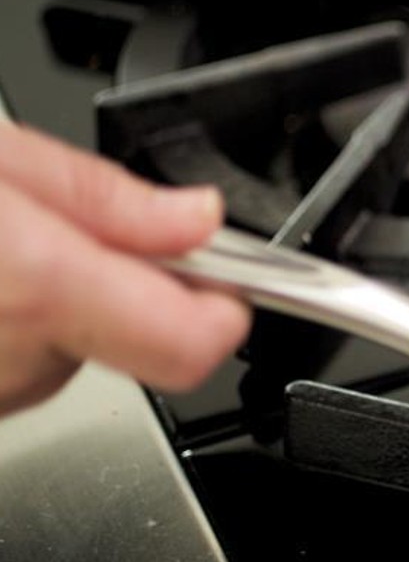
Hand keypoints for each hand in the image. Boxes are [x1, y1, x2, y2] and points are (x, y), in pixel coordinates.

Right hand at [0, 124, 249, 415]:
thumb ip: (101, 196)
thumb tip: (198, 217)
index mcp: (38, 289)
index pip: (192, 345)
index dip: (226, 309)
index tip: (232, 277)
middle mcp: (17, 364)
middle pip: (136, 333)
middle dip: (119, 278)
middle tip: (57, 227)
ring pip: (78, 349)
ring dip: (62, 303)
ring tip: (5, 250)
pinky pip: (23, 366)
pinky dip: (14, 328)